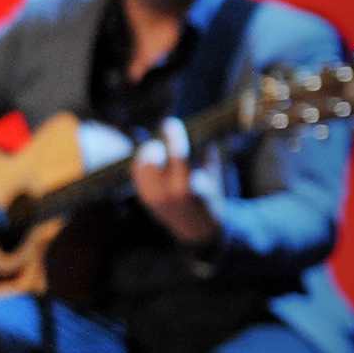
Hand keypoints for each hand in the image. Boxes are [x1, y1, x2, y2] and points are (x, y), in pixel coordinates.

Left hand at [132, 116, 221, 249]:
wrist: (200, 230)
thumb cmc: (213, 198)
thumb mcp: (215, 175)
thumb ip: (206, 153)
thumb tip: (200, 128)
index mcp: (188, 187)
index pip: (177, 156)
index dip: (173, 137)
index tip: (171, 123)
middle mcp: (166, 193)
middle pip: (149, 159)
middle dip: (156, 145)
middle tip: (164, 141)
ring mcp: (152, 197)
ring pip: (140, 165)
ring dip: (148, 153)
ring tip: (161, 151)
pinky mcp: (144, 199)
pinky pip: (138, 174)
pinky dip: (144, 163)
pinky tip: (156, 161)